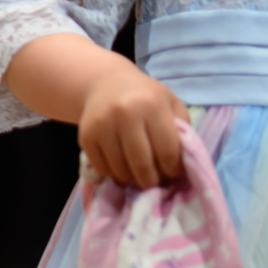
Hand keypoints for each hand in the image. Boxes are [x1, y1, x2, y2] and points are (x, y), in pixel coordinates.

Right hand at [78, 61, 190, 187]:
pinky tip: (122, 169)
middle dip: (152, 180)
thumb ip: (180, 130)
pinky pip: (102, 167)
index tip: (174, 173)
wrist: (106, 84)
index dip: (173, 169)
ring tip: (139, 177)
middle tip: (156, 183)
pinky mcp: (86, 136)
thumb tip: (180, 164)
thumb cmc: (146, 97)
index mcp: (152, 106)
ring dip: (132, 179)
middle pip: (142, 163)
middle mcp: (125, 115)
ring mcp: (102, 126)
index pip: (167, 150)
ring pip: (120, 169)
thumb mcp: (170, 104)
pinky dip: (114, 174)